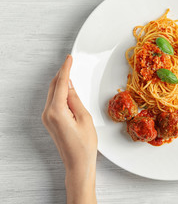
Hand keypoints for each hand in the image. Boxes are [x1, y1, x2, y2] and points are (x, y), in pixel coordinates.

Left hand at [42, 55, 96, 203]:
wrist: (77, 163)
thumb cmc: (84, 145)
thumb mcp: (85, 118)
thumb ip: (75, 99)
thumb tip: (70, 86)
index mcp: (56, 111)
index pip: (61, 84)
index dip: (66, 69)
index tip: (69, 59)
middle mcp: (48, 113)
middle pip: (54, 87)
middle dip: (62, 74)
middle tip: (70, 63)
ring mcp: (47, 118)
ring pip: (53, 93)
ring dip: (61, 82)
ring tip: (70, 73)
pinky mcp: (50, 122)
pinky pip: (53, 101)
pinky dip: (60, 92)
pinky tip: (67, 89)